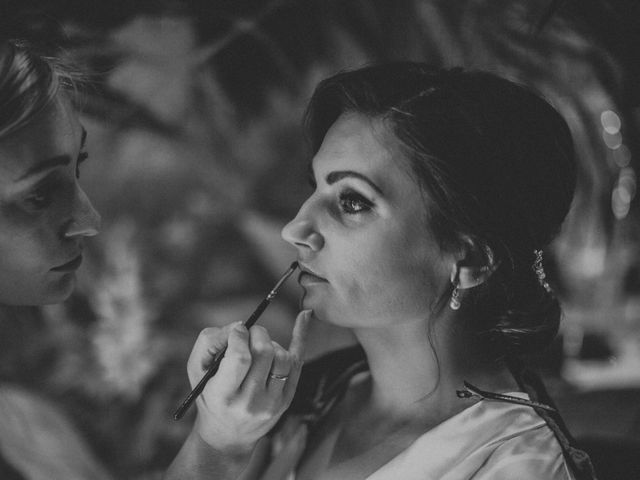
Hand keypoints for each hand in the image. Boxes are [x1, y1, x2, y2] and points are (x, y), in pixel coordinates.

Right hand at [186, 309, 311, 453]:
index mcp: (223, 395)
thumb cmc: (208, 393)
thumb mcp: (196, 369)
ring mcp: (272, 403)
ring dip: (271, 342)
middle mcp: (250, 402)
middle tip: (248, 334)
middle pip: (264, 353)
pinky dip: (301, 336)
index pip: (240, 358)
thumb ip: (210, 340)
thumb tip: (240, 326)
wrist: (227, 434)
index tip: (237, 331)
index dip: (239, 336)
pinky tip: (305, 315)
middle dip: (256, 334)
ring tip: (258, 347)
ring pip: (282, 357)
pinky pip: (297, 362)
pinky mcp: (287, 399)